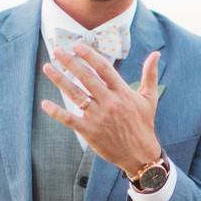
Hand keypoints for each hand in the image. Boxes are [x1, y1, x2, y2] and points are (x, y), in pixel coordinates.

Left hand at [40, 43, 161, 174]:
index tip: (77, 45)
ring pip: (75, 94)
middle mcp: (110, 102)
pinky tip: (45, 103)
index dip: (89, 55)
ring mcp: (98, 117)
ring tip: (48, 67)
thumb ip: (150, 74)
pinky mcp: (89, 131)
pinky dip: (56, 112)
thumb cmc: (144, 124)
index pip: (104, 68)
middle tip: (57, 51)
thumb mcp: (150, 98)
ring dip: (59, 80)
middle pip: (86, 77)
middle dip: (70, 62)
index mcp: (123, 92)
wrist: (140, 154)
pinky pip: (69, 119)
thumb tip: (156, 54)